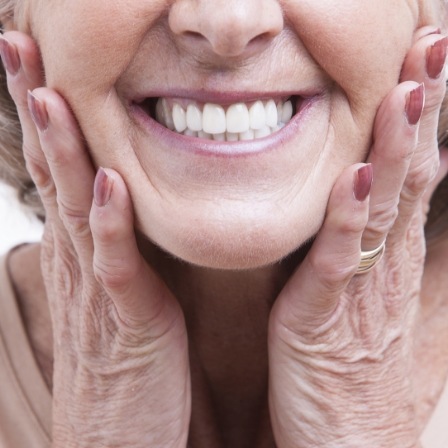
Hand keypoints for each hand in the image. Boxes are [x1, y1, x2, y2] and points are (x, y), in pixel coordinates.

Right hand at [0, 31, 190, 447]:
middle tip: (21, 45)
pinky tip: (107, 183)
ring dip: (63, 151)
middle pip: (55, 173)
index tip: (38, 61)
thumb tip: (115, 202)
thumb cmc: (125, 361)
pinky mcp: (127, 322)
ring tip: (50, 92)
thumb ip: (115, 246)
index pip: (60, 170)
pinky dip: (110, 224)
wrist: (117, 435)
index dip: (47, 116)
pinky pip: (116, 266)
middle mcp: (81, 261)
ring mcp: (98, 291)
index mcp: (84, 252)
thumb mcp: (117, 291)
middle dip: (38, 109)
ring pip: (76, 208)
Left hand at [268, 29, 446, 447]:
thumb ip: (375, 256)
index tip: (427, 69)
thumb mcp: (374, 309)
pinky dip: (349, 218)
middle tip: (433, 48)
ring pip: (385, 208)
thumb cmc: (355, 378)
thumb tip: (383, 204)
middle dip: (422, 114)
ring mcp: (363, 292)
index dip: (424, 124)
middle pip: (411, 178)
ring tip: (410, 90)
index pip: (416, 178)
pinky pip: (339, 261)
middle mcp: (387, 267)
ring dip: (398, 149)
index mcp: (393, 261)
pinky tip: (356, 178)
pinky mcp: (327, 319)